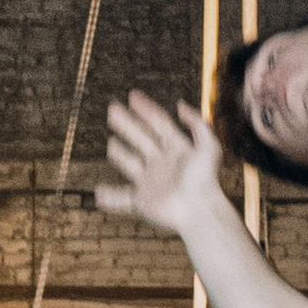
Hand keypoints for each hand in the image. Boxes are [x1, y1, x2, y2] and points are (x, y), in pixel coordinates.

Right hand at [99, 90, 226, 234]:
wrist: (198, 210)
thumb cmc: (205, 180)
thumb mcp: (208, 146)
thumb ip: (197, 123)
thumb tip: (180, 105)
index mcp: (177, 149)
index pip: (159, 124)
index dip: (147, 109)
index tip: (133, 96)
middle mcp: (162, 163)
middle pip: (141, 139)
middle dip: (127, 124)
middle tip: (112, 109)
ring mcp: (151, 182)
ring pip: (131, 164)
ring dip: (120, 154)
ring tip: (111, 144)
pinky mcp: (143, 201)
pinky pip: (122, 199)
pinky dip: (110, 197)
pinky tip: (99, 194)